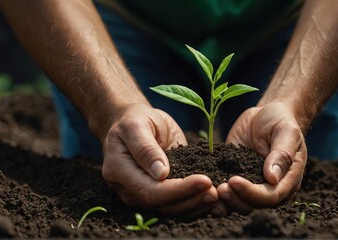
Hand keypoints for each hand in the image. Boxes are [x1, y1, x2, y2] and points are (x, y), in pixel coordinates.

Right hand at [101, 103, 224, 214]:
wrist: (131, 123)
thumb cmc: (134, 120)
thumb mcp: (137, 125)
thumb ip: (146, 148)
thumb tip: (161, 173)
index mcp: (119, 170)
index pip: (150, 190)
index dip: (178, 189)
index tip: (204, 180)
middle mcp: (128, 188)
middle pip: (161, 204)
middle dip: (191, 199)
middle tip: (216, 192)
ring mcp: (141, 194)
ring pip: (170, 209)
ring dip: (196, 206)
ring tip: (218, 198)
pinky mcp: (156, 194)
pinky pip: (175, 204)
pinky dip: (195, 204)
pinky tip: (214, 202)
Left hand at [218, 103, 306, 212]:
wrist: (264, 115)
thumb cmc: (280, 121)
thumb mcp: (286, 132)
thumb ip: (282, 154)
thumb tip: (272, 178)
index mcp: (287, 180)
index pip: (271, 196)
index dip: (252, 193)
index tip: (234, 181)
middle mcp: (270, 188)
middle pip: (254, 205)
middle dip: (236, 199)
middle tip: (220, 188)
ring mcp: (252, 185)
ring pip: (239, 203)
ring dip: (225, 200)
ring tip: (212, 189)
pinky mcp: (236, 178)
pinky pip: (227, 191)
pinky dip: (216, 193)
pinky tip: (204, 188)